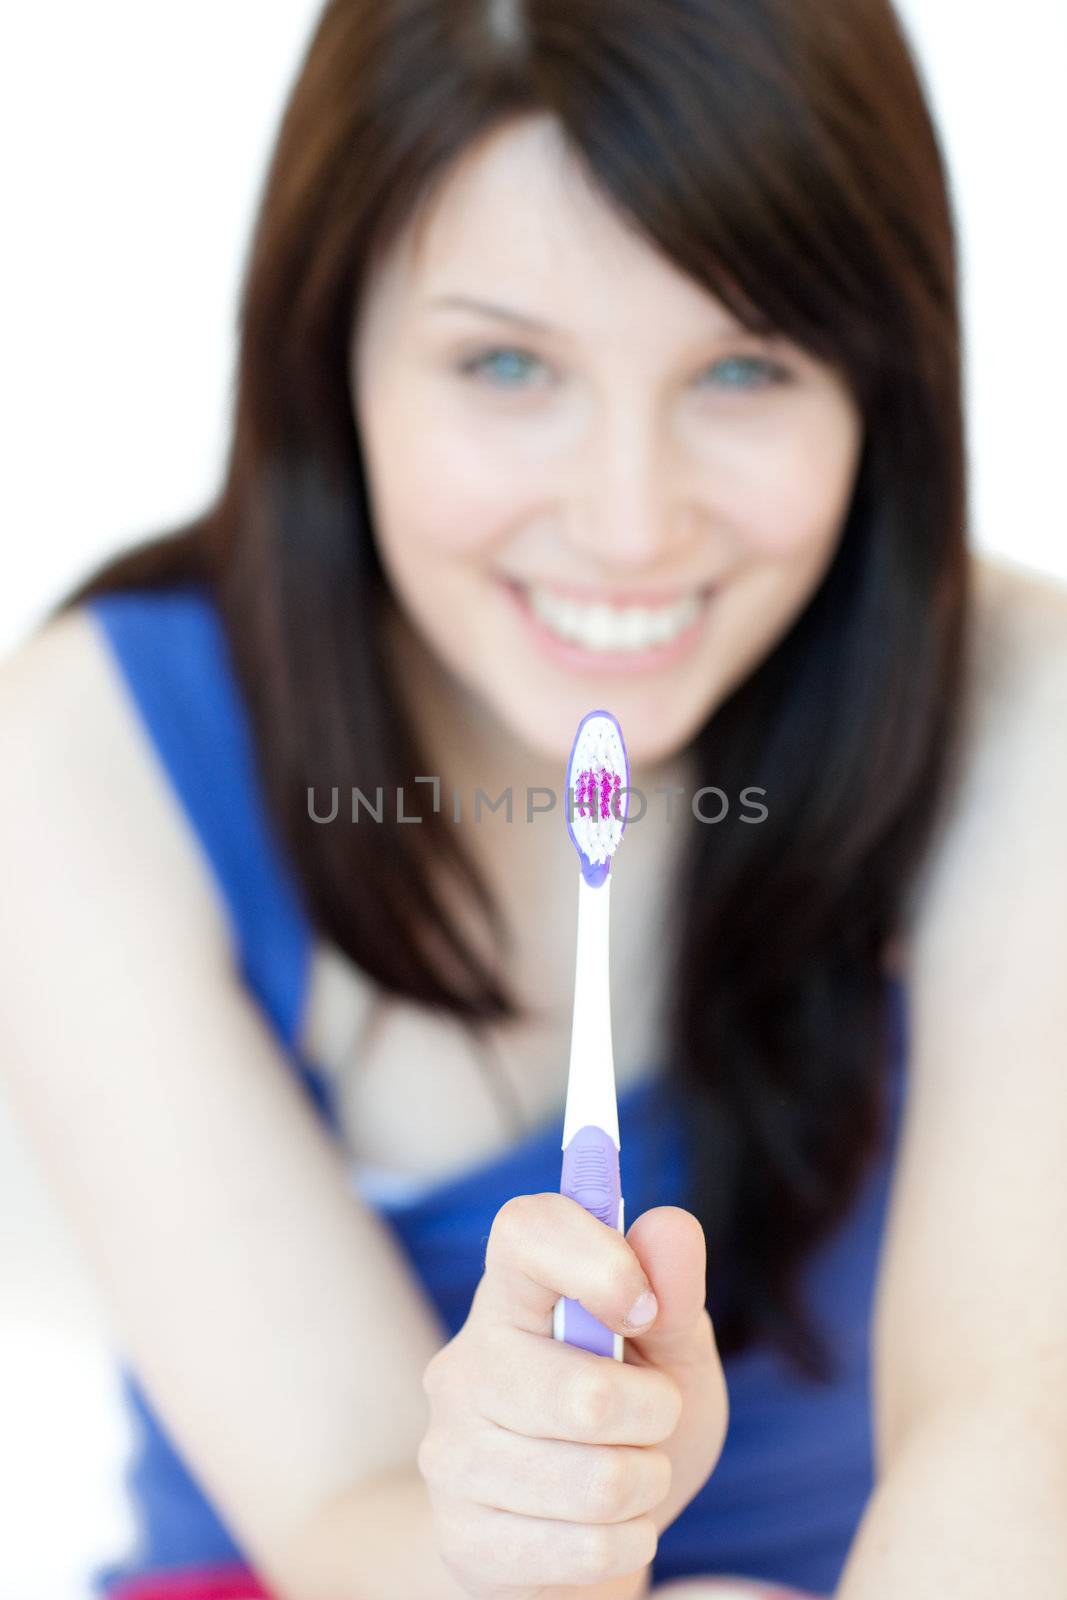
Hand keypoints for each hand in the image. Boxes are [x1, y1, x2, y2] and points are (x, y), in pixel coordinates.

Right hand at [417, 1195, 728, 1598]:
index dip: (595, 1259)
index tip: (645, 1308)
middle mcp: (466, 1362)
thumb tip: (671, 1224)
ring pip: (597, 1481)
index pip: (524, 1230)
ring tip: (630, 1476)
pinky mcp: (460, 1536)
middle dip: (655, 1416)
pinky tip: (607, 1528)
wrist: (587, 1536)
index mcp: (513, 1292)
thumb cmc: (633, 1420)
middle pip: (587, 1395)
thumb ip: (675, 1292)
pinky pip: (582, 1549)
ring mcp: (451, 1450)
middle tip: (651, 1418)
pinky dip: (625, 1542)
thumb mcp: (672, 1352)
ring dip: (646, 1485)